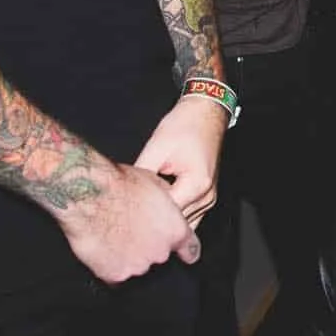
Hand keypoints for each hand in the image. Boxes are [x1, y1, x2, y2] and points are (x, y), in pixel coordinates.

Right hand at [54, 161, 199, 282]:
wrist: (90, 196)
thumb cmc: (119, 185)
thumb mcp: (154, 183)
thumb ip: (165, 202)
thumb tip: (164, 204)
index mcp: (175, 229)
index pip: (189, 248)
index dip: (186, 251)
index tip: (187, 255)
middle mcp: (160, 251)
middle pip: (156, 254)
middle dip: (146, 244)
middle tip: (129, 228)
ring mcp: (138, 266)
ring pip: (135, 265)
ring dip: (127, 254)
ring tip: (112, 234)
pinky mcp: (115, 275)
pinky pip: (114, 274)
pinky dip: (109, 265)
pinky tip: (102, 248)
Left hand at [135, 96, 226, 225]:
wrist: (206, 113)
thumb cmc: (185, 126)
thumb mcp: (156, 149)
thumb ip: (141, 176)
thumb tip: (126, 194)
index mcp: (196, 185)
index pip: (166, 215)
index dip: (145, 214)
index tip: (128, 212)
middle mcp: (207, 196)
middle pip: (175, 223)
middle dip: (155, 219)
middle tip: (133, 214)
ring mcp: (209, 198)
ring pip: (183, 223)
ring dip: (165, 219)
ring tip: (146, 211)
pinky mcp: (206, 195)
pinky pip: (189, 215)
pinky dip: (175, 213)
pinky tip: (159, 206)